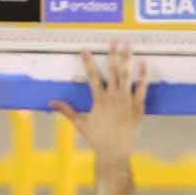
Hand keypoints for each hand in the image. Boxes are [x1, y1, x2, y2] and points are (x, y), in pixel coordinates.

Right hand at [55, 44, 150, 160]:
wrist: (115, 153)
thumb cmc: (97, 139)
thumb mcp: (80, 124)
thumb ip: (67, 110)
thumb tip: (51, 102)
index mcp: (99, 100)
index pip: (92, 76)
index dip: (88, 62)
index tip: (85, 50)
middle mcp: (113, 97)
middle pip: (113, 71)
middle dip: (112, 54)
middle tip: (113, 40)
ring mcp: (127, 101)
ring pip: (127, 76)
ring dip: (127, 59)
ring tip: (128, 45)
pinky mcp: (138, 107)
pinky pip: (142, 88)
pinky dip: (143, 75)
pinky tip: (144, 62)